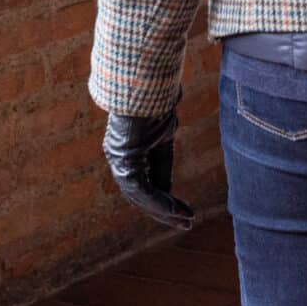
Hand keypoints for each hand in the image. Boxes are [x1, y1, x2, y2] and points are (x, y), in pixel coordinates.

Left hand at [103, 110, 196, 230]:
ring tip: (185, 220)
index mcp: (129, 152)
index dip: (165, 201)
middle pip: (141, 195)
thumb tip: (167, 186)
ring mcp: (120, 160)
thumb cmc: (155, 99)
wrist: (147, 80)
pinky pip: (141, 189)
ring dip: (163, 211)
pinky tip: (175, 210)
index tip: (186, 213)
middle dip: (164, 212)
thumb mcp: (164, 135)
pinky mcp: (123, 159)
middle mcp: (120, 159)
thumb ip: (163, 161)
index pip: (146, 185)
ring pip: (140, 196)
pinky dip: (159, 201)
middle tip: (186, 225)